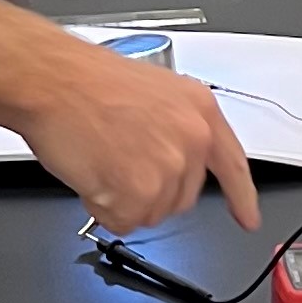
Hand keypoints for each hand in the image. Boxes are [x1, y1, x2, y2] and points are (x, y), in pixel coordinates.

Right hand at [13, 36, 261, 233]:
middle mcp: (192, 139)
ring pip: (151, 213)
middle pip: (182, 198)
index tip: (248, 218)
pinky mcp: (141, 192)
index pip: (233, 164)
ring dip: (122, 199)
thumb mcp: (153, 93)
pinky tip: (92, 173)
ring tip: (101, 159)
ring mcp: (169, 167)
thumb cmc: (86, 82)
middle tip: (117, 159)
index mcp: (200, 110)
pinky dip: (102, 207)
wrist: (53, 80)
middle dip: (150, 191)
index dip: (241, 196)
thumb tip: (174, 163)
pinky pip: (123, 221)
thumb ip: (175, 130)